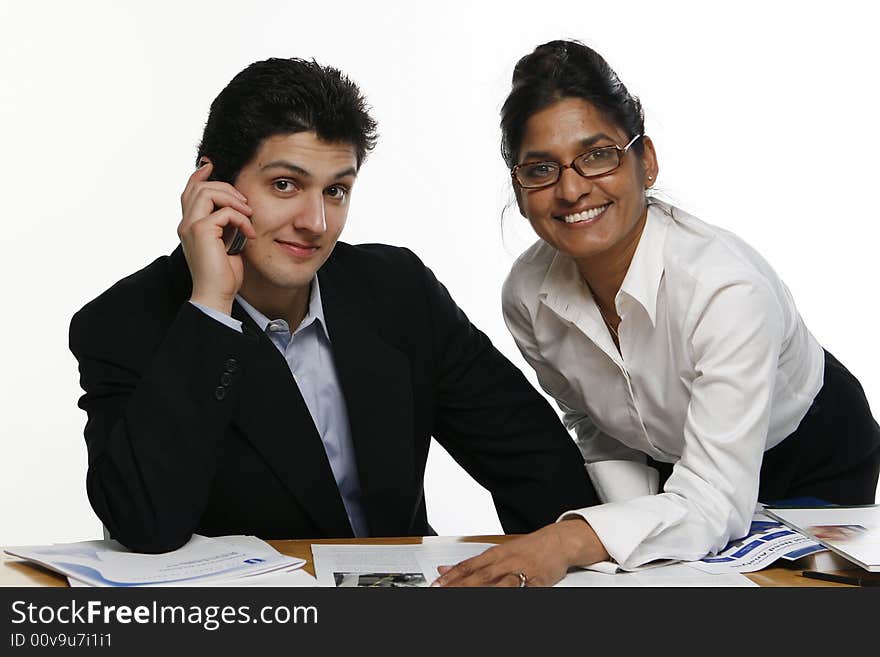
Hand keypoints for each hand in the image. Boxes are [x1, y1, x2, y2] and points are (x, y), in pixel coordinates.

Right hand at [178, 159, 255, 314]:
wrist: (216, 294)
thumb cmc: (223, 273)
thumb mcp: (227, 242)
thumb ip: (226, 224)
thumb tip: (238, 208)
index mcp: (190, 224)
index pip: (189, 190)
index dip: (199, 174)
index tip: (212, 165)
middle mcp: (186, 223)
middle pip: (199, 186)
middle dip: (226, 187)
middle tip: (245, 202)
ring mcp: (190, 226)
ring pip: (207, 192)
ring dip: (233, 199)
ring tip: (248, 214)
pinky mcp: (201, 232)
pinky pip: (223, 212)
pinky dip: (241, 219)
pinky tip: (249, 232)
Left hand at [432, 518, 608, 586]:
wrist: (557, 542)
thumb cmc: (527, 549)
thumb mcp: (498, 553)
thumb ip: (472, 564)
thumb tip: (444, 570)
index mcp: (495, 554)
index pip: (468, 566)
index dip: (452, 577)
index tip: (437, 585)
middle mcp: (506, 562)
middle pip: (480, 576)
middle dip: (461, 586)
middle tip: (444, 591)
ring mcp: (522, 571)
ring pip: (499, 584)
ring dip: (482, 591)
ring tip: (466, 596)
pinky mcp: (537, 581)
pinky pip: (524, 590)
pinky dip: (514, 593)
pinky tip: (505, 597)